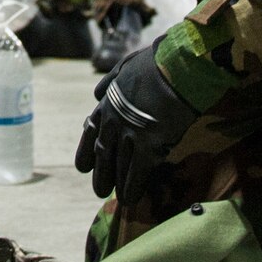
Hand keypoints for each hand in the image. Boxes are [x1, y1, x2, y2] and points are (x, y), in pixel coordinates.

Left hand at [74, 42, 198, 205]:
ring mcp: (129, 135)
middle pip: (102, 154)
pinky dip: (133, 188)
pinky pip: (136, 175)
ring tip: (119, 197)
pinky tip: (131, 199)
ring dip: (118, 184)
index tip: (83, 166)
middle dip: (101, 174)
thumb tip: (96, 93)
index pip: (92, 131)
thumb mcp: (127, 65)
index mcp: (108, 101)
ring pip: (119, 167)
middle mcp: (114, 121)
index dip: (88, 150)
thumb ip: (110, 80)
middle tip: (100, 189)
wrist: (178, 66)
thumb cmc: (158, 62)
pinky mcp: (148, 147)